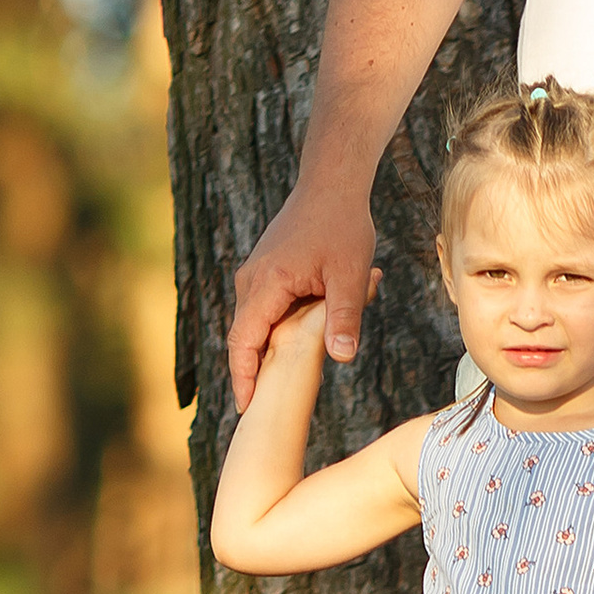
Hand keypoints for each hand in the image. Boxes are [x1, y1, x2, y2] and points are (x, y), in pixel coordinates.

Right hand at [229, 178, 378, 407]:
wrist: (332, 184)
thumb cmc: (344, 224)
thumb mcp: (350, 273)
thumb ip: (345, 316)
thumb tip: (341, 359)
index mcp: (267, 283)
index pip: (244, 340)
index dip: (244, 377)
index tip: (246, 408)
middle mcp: (251, 280)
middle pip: (245, 336)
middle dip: (254, 372)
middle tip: (264, 410)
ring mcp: (255, 274)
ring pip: (255, 323)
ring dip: (267, 350)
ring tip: (279, 385)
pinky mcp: (265, 271)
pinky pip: (264, 309)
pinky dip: (274, 330)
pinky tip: (295, 346)